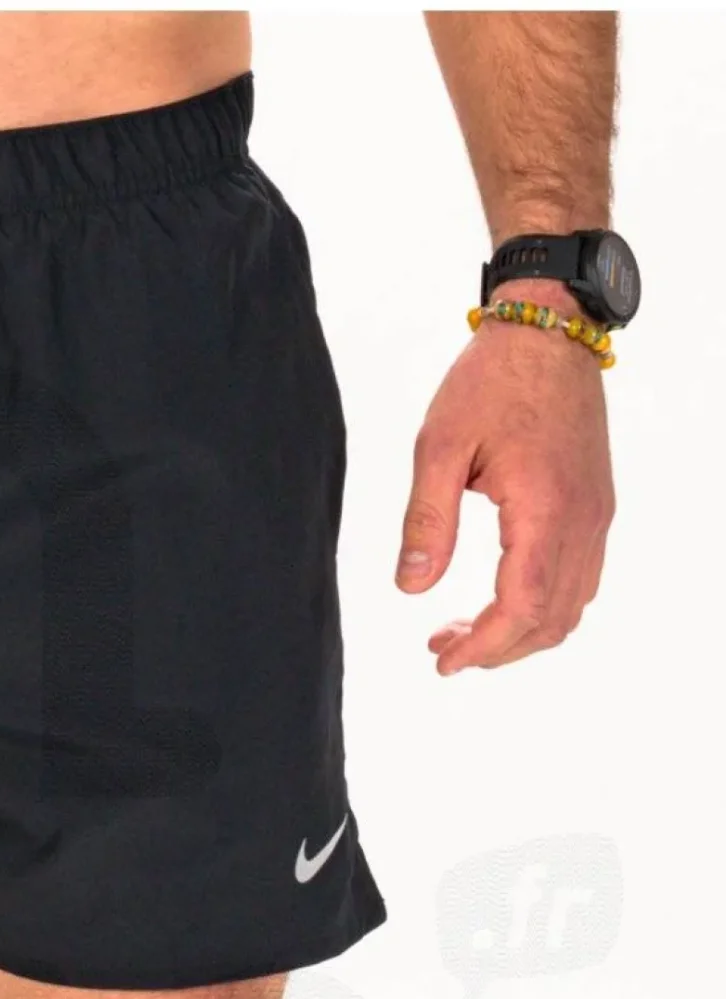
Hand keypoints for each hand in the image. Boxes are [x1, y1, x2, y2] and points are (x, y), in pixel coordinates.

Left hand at [395, 291, 613, 674]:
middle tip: (442, 648)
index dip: (483, 646)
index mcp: (543, 508)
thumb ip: (427, 521)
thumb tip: (412, 587)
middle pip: (551, 620)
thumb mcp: (439, 447)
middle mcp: (582, 519)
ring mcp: (596, 513)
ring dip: (521, 633)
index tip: (442, 660)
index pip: (521, 607)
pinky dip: (544, 606)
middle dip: (496, 649)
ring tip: (465, 631)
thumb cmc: (492, 379)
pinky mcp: (596, 505)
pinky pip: (581, 578)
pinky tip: (502, 598)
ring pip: (571, 606)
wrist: (550, 328)